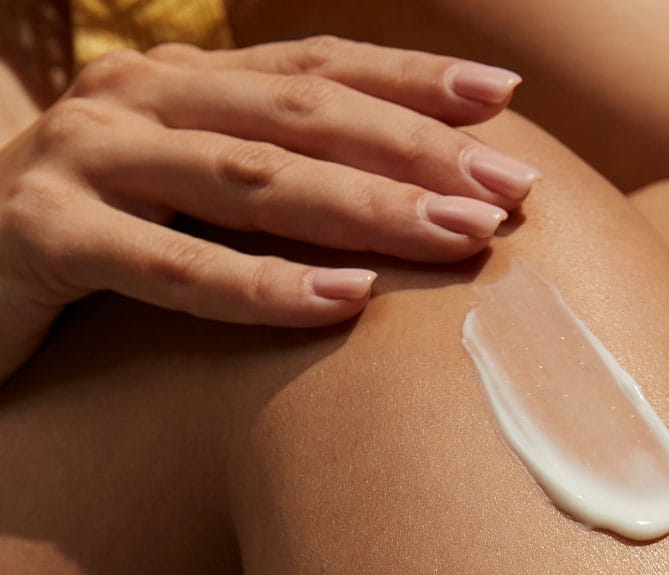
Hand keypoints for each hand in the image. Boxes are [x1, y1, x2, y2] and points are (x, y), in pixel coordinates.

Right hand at [0, 36, 540, 380]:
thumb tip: (411, 194)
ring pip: (252, 178)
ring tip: (459, 237)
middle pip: (303, 114)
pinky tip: (345, 302)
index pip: (317, 65)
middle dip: (417, 150)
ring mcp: (86, 158)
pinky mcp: (42, 234)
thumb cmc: (98, 238)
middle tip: (509, 188)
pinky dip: (262, 286)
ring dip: (366, 208)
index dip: (412, 78)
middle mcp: (139, 98)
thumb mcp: (190, 188)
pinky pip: (170, 265)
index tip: (504, 98)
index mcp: (182, 80)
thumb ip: (273, 171)